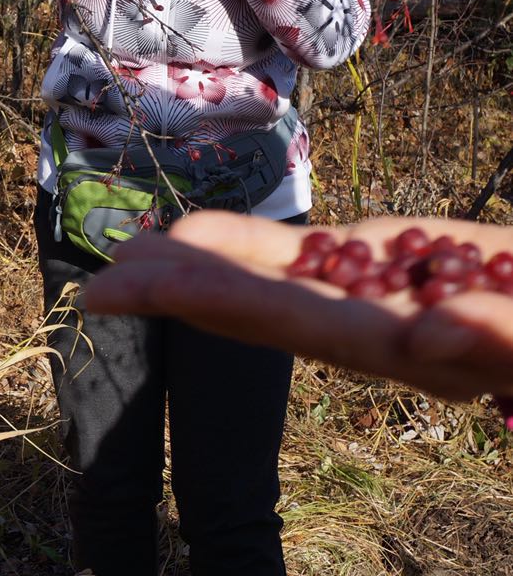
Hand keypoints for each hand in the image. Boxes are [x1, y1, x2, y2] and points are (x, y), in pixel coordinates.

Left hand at [82, 211, 512, 404]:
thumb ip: (500, 337)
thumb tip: (423, 333)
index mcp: (396, 339)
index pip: (278, 318)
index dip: (195, 301)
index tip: (121, 292)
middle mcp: (370, 322)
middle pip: (255, 303)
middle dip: (179, 286)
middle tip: (102, 274)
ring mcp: (377, 291)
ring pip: (275, 277)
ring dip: (203, 261)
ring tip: (137, 244)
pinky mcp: (398, 261)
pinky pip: (314, 256)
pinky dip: (255, 245)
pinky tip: (210, 236)